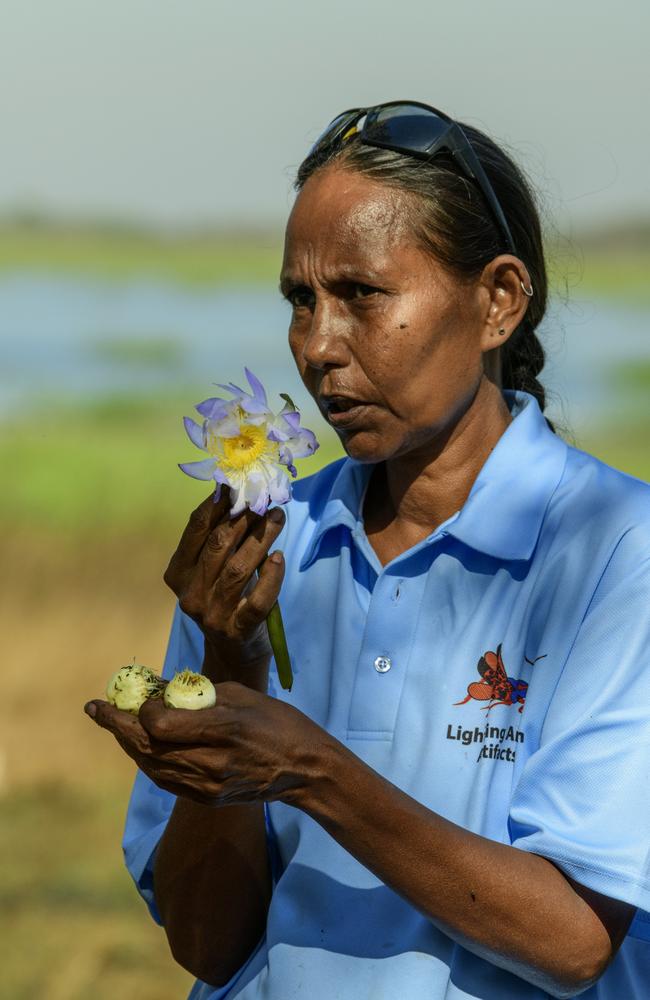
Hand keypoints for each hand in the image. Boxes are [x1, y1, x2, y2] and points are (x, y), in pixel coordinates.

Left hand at [85, 682, 324, 806]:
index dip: (143, 711)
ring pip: (151, 766)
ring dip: (128, 744)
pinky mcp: (208, 799)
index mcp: (224, 729)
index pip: (161, 727)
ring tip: (113, 724)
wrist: (304, 769)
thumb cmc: (277, 721)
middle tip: (97, 708)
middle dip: (117, 726)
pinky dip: (147, 761)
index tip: (143, 696)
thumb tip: (161, 688)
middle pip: (148, 748)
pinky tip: (139, 746)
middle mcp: (212, 761)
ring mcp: (208, 786)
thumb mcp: (241, 695)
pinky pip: (166, 780)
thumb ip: (199, 694)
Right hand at [163, 490, 285, 673]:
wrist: (234, 652)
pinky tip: (279, 558)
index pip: (195, 530)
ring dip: (261, 538)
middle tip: (265, 498)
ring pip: (238, 568)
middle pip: (218, 545)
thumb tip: (237, 494)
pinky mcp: (238, 630)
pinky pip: (257, 600)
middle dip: (244, 517)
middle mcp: (190, 594)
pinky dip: (271, 577)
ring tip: (278, 517)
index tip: (236, 484)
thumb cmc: (225, 599)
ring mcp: (213, 614)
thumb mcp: (212, 570)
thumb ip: (219, 539)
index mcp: (178, 574)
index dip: (216, 504)